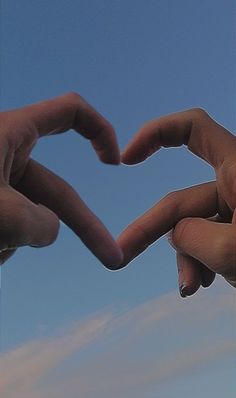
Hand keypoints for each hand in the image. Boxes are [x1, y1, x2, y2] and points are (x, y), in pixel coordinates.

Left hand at [0, 92, 122, 268]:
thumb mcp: (5, 217)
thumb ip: (41, 225)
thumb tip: (48, 230)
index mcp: (11, 133)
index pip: (70, 112)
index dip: (100, 131)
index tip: (114, 162)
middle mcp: (6, 155)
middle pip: (58, 189)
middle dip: (82, 225)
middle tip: (112, 257)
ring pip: (31, 216)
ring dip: (20, 239)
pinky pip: (11, 228)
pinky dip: (4, 244)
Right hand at [118, 108, 235, 295]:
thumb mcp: (233, 250)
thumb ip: (191, 236)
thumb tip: (175, 233)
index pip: (192, 129)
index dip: (155, 134)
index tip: (126, 159)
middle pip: (182, 201)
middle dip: (152, 231)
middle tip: (121, 255)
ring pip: (197, 230)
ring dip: (187, 259)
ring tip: (191, 289)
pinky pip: (212, 244)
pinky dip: (204, 264)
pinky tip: (204, 286)